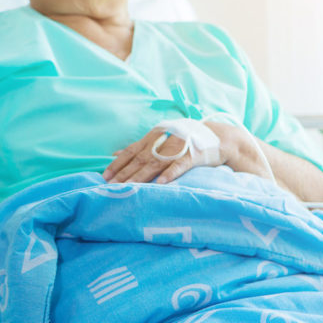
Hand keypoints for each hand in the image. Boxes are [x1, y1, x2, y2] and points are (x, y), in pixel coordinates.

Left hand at [102, 123, 225, 184]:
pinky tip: (161, 183)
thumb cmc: (184, 139)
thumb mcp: (160, 138)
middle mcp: (163, 140)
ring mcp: (177, 147)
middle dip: (125, 173)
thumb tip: (115, 154)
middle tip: (112, 186)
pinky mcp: (193, 155)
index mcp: (153, 136)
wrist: (218, 137)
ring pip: (156, 163)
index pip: (131, 151)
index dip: (117, 164)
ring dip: (142, 176)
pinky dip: (170, 174)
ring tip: (130, 187)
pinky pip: (179, 165)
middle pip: (140, 159)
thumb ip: (139, 147)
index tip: (105, 177)